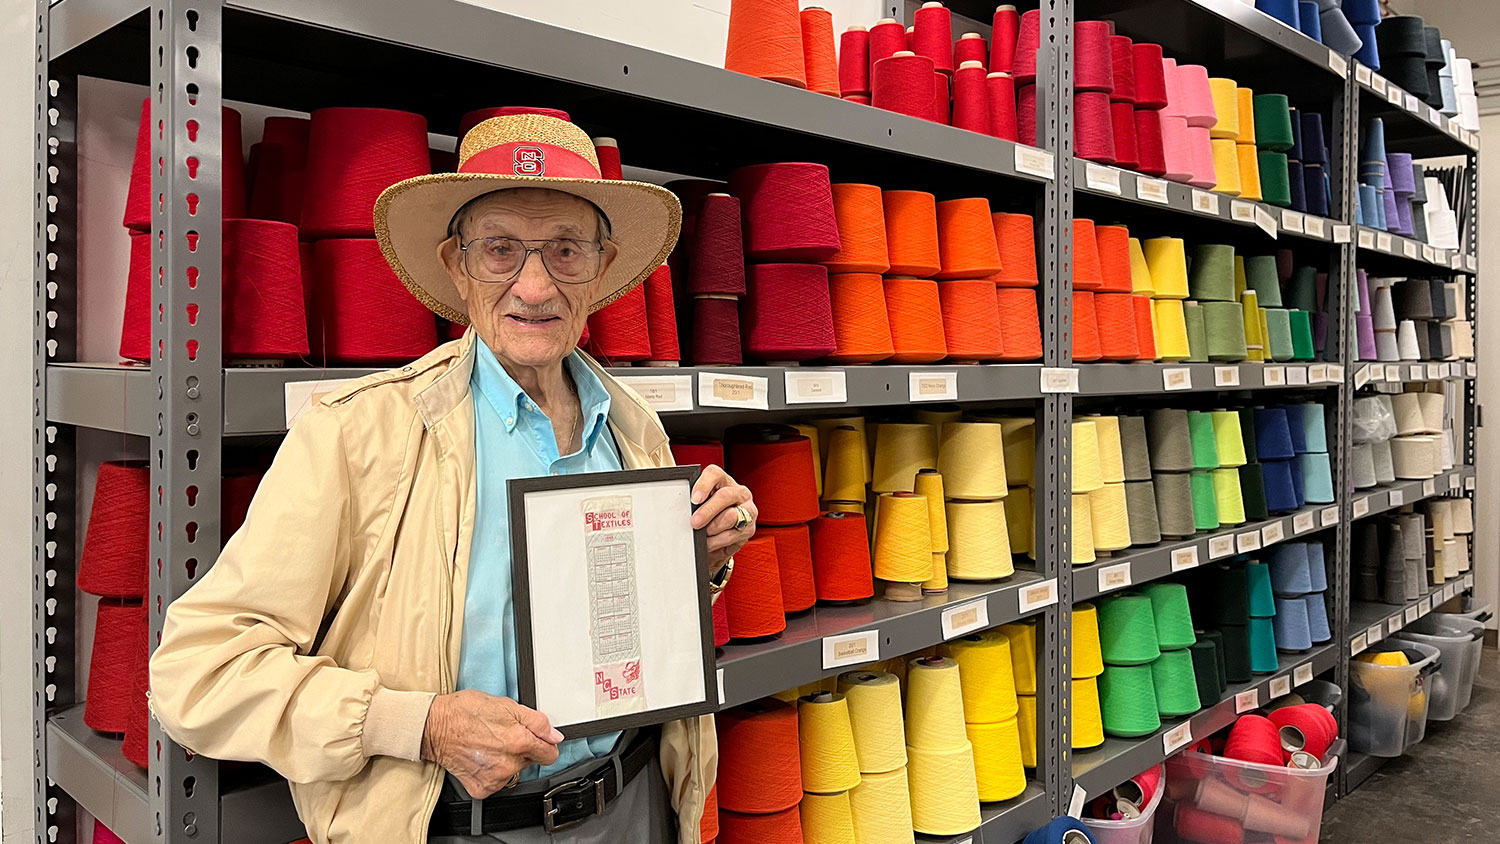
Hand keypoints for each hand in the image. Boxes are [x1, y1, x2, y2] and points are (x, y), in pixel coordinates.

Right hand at [420, 689, 562, 797]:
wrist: (434, 727)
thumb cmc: (465, 712)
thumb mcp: (506, 705)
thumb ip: (536, 722)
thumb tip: (554, 736)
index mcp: (519, 741)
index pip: (550, 753)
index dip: (545, 745)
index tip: (538, 742)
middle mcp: (509, 764)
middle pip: (530, 761)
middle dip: (522, 749)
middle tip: (503, 736)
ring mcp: (495, 779)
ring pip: (513, 771)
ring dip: (507, 761)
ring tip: (489, 745)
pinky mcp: (481, 788)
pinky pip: (497, 782)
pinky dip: (492, 772)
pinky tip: (482, 758)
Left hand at [690, 464, 756, 569]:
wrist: (719, 538)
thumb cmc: (708, 517)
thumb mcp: (700, 506)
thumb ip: (695, 504)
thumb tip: (683, 510)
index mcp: (723, 481)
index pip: (714, 474)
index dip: (704, 485)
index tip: (694, 499)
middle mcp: (738, 492)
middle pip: (725, 496)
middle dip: (707, 511)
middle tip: (694, 522)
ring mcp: (747, 509)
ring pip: (731, 516)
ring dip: (713, 528)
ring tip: (703, 534)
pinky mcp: (749, 528)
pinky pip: (732, 535)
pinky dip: (717, 541)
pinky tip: (709, 542)